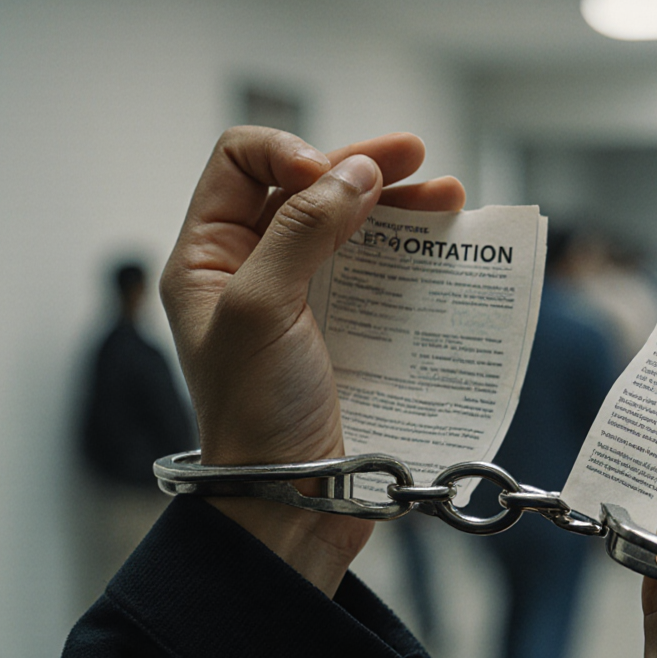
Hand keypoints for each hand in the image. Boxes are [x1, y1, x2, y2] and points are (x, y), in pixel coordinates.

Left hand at [161, 126, 464, 595]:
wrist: (295, 504)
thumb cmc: (258, 415)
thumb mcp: (263, 308)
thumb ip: (302, 229)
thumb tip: (354, 171)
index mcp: (208, 257)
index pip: (242, 163)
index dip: (290, 153)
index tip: (332, 180)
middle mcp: (251, 268)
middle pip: (307, 186)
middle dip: (360, 167)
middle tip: (415, 159)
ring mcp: (302, 299)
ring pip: (350, 225)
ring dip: (396, 204)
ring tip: (448, 195)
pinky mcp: (346, 329)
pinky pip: (378, 270)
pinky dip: (410, 249)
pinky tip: (443, 240)